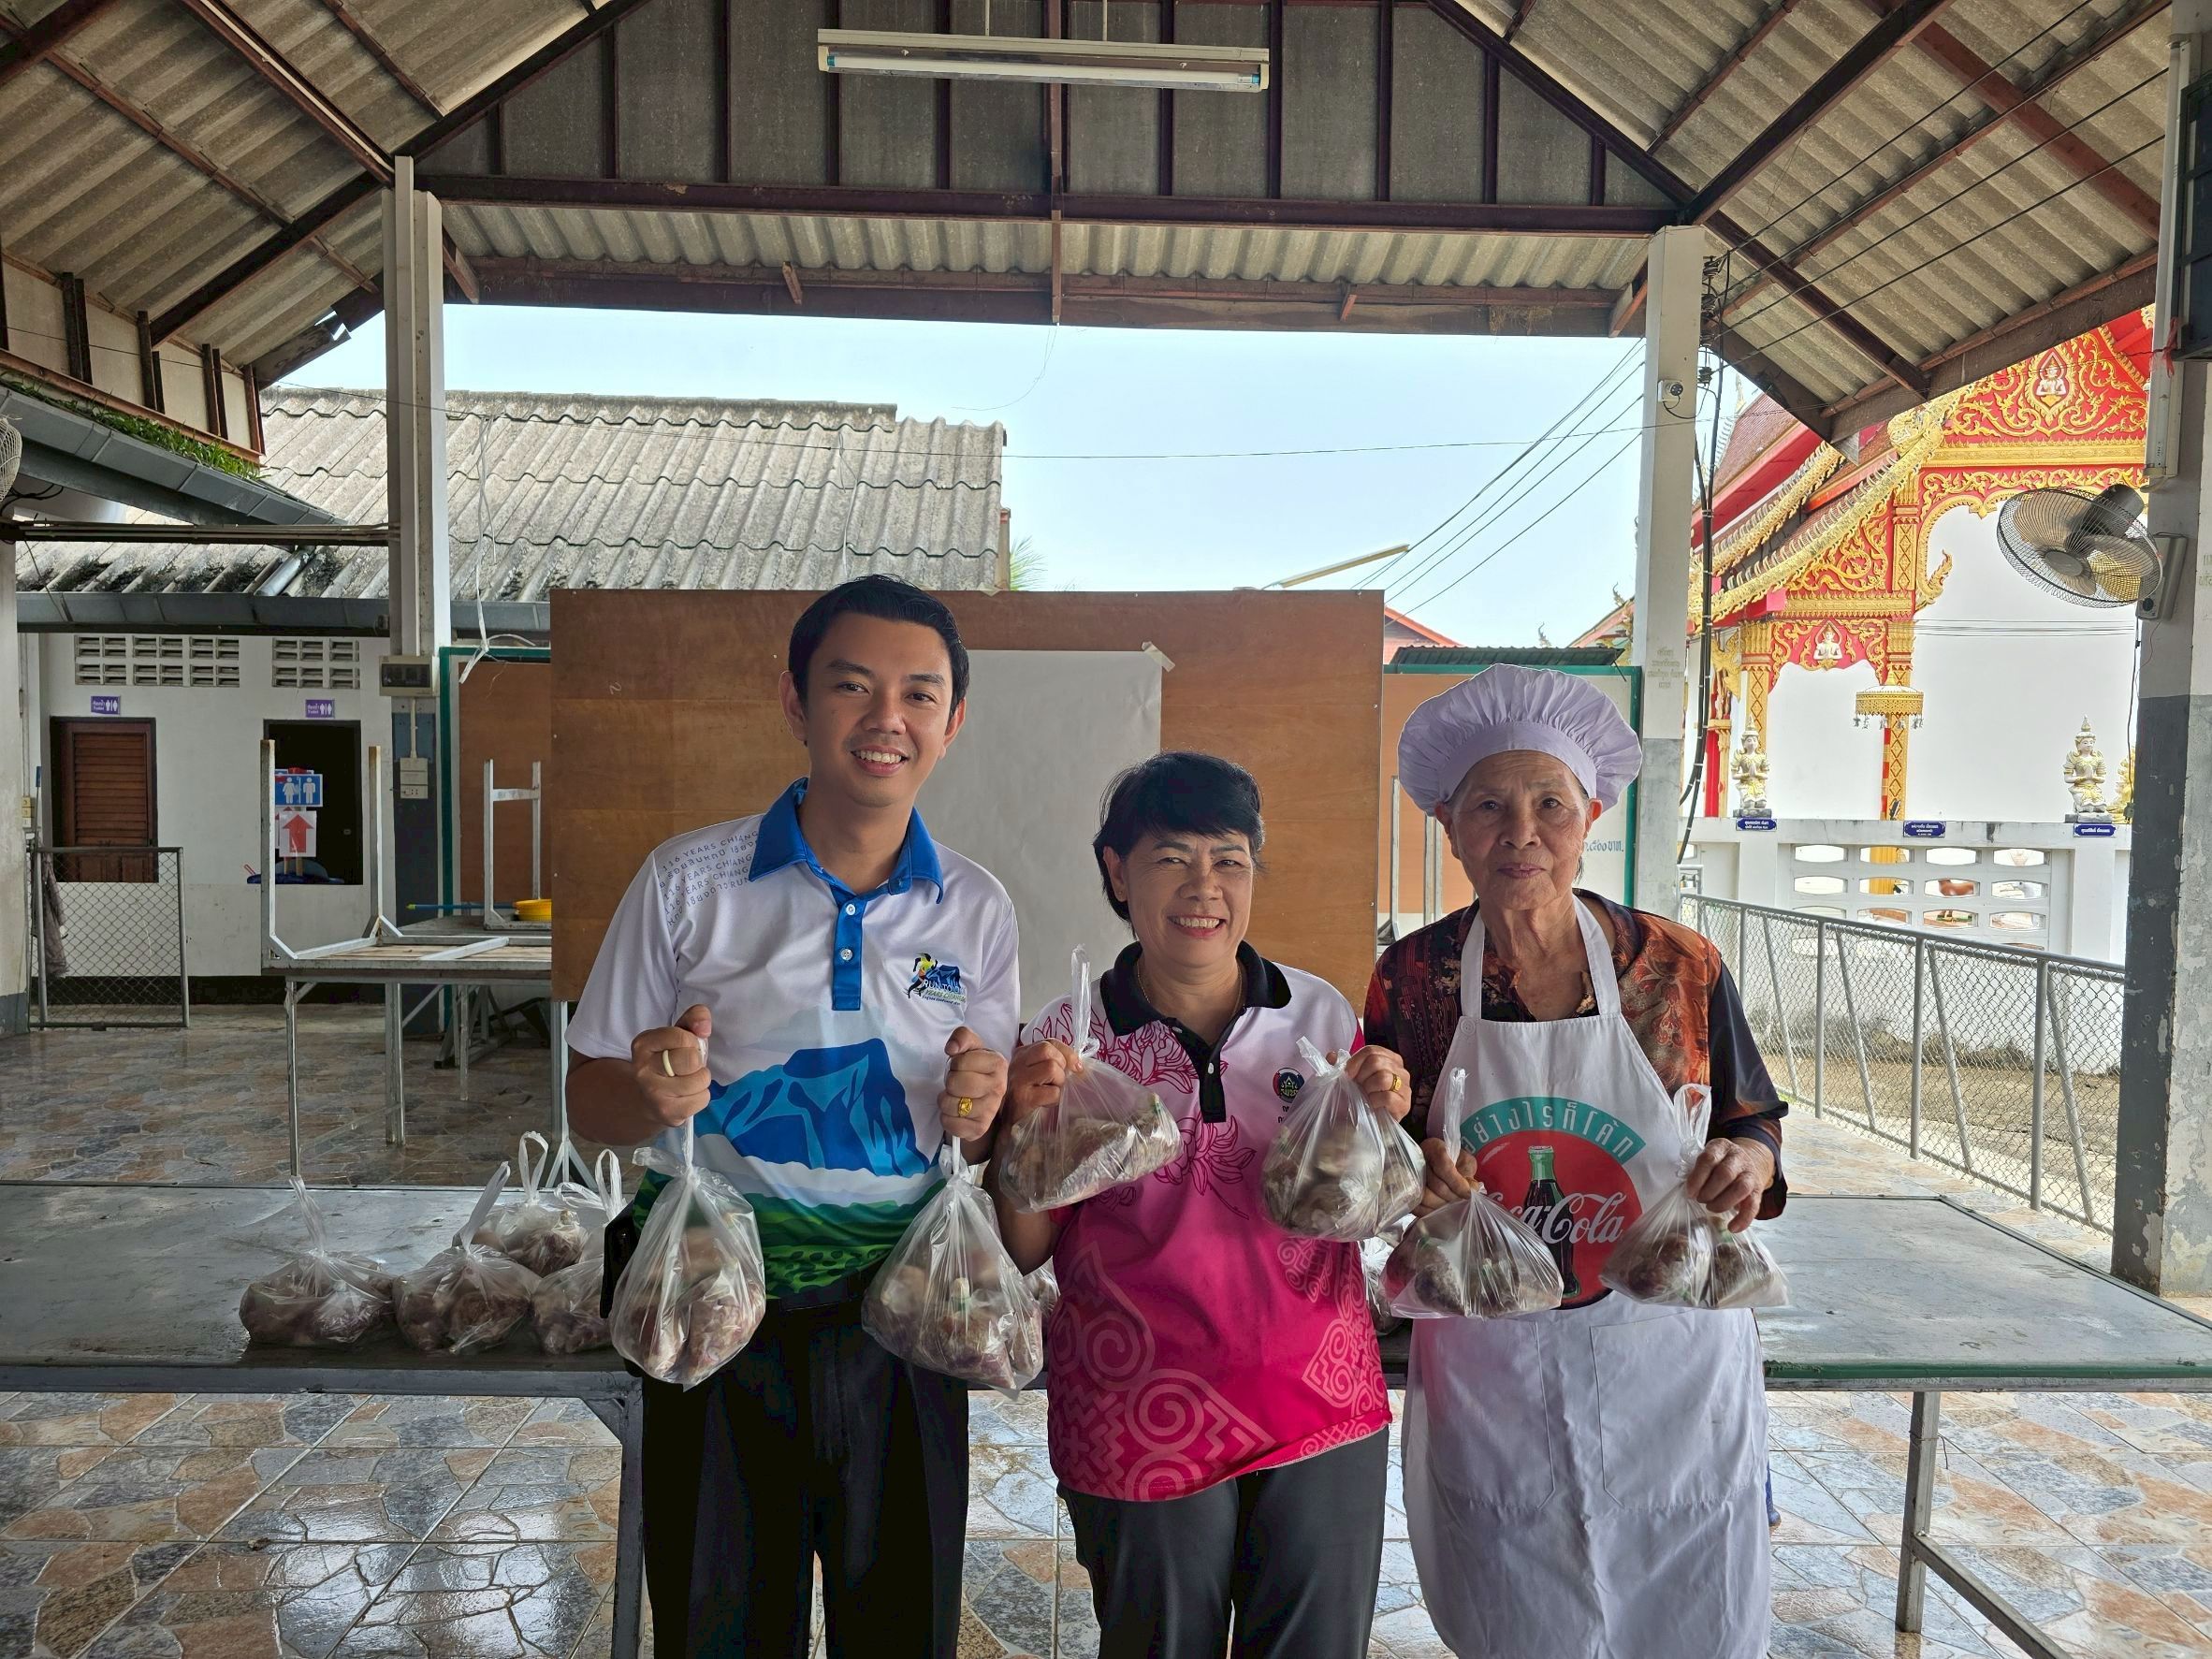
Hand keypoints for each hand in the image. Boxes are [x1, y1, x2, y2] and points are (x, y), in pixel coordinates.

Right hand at [629, 1005, 713, 1129]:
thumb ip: (694, 1019)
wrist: (648, 1099)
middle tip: (687, 1066)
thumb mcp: (678, 1033)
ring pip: (701, 1080)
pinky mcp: (667, 1113)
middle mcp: (643, 1070)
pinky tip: (686, 1095)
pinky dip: (701, 1096)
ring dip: (700, 1079)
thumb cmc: (669, 1060)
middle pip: (692, 1060)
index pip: (682, 1036)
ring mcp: (654, 1094)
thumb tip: (704, 1027)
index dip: (692, 1041)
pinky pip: (703, 1098)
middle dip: (697, 1062)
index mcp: (643, 1045)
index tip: (684, 1047)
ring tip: (687, 1081)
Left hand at [941, 1027, 1010, 1146]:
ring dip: (946, 1101)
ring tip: (955, 1097)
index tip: (961, 1067)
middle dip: (949, 1083)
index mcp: (998, 1064)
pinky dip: (947, 1119)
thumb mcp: (971, 1047)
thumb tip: (951, 1048)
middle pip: (954, 1084)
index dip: (954, 1063)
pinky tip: (955, 1113)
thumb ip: (962, 1036)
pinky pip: (951, 1125)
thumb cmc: (974, 1069)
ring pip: (951, 1105)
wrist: (984, 1097)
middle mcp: (999, 1088)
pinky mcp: (980, 1129)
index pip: (960, 1062)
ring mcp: (991, 1111)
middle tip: (956, 1084)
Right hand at [1005, 1038, 1077, 1125]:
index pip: (1049, 1042)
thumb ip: (1051, 1062)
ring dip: (1059, 1082)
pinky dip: (1055, 1099)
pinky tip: (1046, 1103)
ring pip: (1051, 1068)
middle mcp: (1018, 1063)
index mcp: (1022, 1054)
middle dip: (1062, 1065)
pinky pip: (1052, 1092)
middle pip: (1048, 1050)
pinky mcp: (1024, 1098)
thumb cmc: (1027, 1095)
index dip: (1067, 1053)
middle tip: (1058, 1081)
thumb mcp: (1035, 1073)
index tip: (1076, 1066)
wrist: (1008, 1120)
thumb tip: (1078, 1065)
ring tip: (1050, 1091)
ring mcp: (1019, 1079)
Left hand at [1341, 1046, 1411, 1122]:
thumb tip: (1332, 1055)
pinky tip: (1371, 1105)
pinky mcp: (1404, 1104)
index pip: (1372, 1050)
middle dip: (1361, 1076)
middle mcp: (1400, 1070)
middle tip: (1357, 1087)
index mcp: (1389, 1059)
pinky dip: (1374, 1101)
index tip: (1347, 1074)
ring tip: (1365, 1096)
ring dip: (1368, 1088)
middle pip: (1377, 1061)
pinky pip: (1388, 1096)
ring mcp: (1405, 1087)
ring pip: (1383, 1077)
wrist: (1362, 1125)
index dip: (1355, 1062)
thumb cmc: (1357, 1097)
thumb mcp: (1346, 1078)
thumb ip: (1338, 1065)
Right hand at [1415, 1137, 1481, 1216]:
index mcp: (1434, 1148)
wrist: (1433, 1162)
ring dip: (1441, 1206)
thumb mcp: (1464, 1160)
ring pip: (1425, 1197)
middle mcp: (1418, 1160)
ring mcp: (1409, 1176)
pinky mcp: (1407, 1191)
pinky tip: (1438, 1212)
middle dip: (1452, 1197)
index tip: (1468, 1194)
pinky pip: (1415, 1206)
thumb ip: (1469, 1173)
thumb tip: (1471, 1189)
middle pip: (1436, 1185)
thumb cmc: (1453, 1161)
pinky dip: (1428, 1212)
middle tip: (1461, 1202)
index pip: (1444, 1167)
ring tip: (1450, 1207)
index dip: (1457, 1183)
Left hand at [1687, 1137, 1774, 1232]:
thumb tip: (1690, 1192)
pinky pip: (1753, 1206)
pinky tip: (1732, 1227)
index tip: (1689, 1192)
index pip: (1709, 1159)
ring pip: (1741, 1188)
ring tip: (1711, 1208)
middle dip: (1709, 1191)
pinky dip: (1743, 1219)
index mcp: (1721, 1147)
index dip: (1697, 1178)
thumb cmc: (1719, 1164)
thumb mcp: (1708, 1160)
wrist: (1747, 1162)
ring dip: (1723, 1202)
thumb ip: (1699, 1171)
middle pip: (1725, 1174)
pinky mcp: (1758, 1190)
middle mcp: (1738, 1157)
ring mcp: (1750, 1173)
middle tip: (1700, 1199)